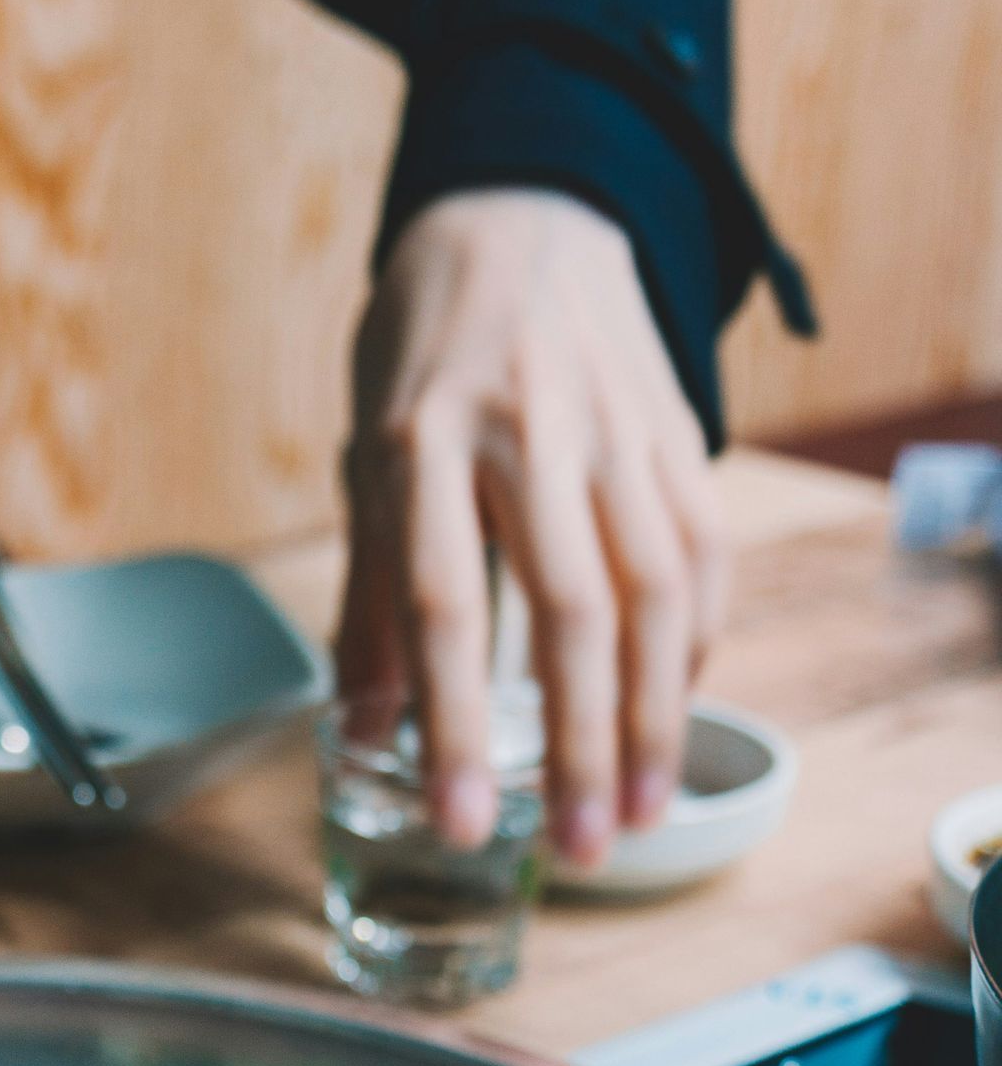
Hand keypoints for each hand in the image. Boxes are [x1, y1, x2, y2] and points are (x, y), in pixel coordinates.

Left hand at [339, 188, 723, 866]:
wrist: (520, 217)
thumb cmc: (423, 357)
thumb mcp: (364, 458)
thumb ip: (371, 600)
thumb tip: (364, 736)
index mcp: (422, 438)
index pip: (444, 604)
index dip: (451, 725)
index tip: (459, 823)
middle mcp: (527, 429)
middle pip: (572, 609)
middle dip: (578, 745)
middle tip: (581, 849)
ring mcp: (616, 425)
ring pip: (657, 590)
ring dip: (652, 717)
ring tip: (635, 810)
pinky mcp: (678, 429)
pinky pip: (702, 554)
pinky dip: (693, 647)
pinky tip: (668, 713)